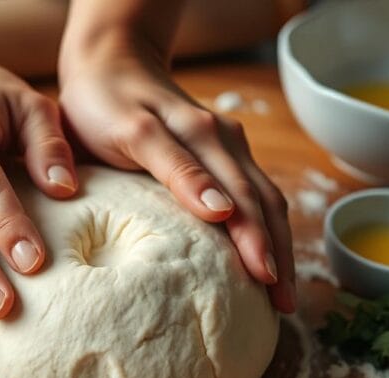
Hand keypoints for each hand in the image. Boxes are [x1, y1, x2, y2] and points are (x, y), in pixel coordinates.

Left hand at [59, 41, 295, 312]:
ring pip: (265, 200)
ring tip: (282, 294)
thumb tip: (221, 211)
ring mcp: (228, 146)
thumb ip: (174, 168)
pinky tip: (265, 259)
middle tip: (283, 305)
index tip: (266, 282)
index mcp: (204, 137)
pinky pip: (254, 193)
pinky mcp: (223, 153)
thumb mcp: (132, 132)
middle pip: (264, 204)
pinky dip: (265, 229)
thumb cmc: (105, 103)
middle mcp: (225, 141)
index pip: (242, 200)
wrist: (107, 62)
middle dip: (277, 255)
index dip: (256, 242)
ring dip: (277, 245)